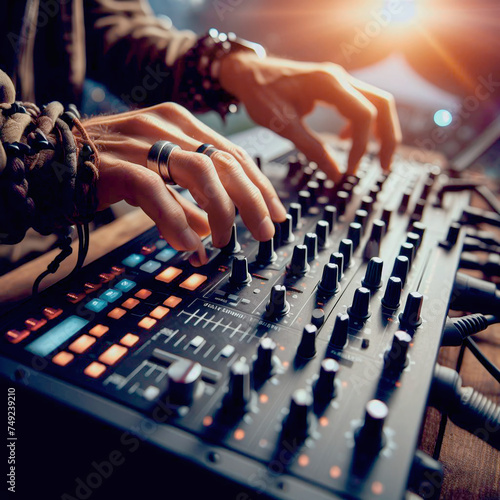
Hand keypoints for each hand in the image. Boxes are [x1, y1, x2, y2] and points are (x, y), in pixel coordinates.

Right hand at [79, 102, 286, 264]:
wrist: (51, 159)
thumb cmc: (107, 167)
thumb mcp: (157, 178)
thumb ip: (186, 201)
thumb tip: (209, 234)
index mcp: (181, 124)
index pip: (234, 155)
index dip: (261, 187)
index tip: (276, 214)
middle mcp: (166, 126)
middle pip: (226, 162)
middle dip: (253, 201)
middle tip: (265, 232)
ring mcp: (142, 142)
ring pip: (201, 172)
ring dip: (221, 212)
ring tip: (224, 241)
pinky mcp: (117, 164)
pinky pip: (157, 193)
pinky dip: (176, 222)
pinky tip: (188, 246)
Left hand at [220, 53, 401, 181]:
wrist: (248, 73)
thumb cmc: (260, 94)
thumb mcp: (282, 125)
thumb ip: (311, 149)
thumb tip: (335, 175)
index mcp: (328, 83)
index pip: (364, 114)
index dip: (363, 146)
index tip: (350, 171)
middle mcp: (339, 77)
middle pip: (382, 104)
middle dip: (388, 137)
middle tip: (385, 166)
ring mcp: (339, 80)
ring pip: (376, 102)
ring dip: (380, 130)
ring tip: (374, 158)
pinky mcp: (334, 87)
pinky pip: (361, 103)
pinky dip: (363, 124)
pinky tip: (347, 139)